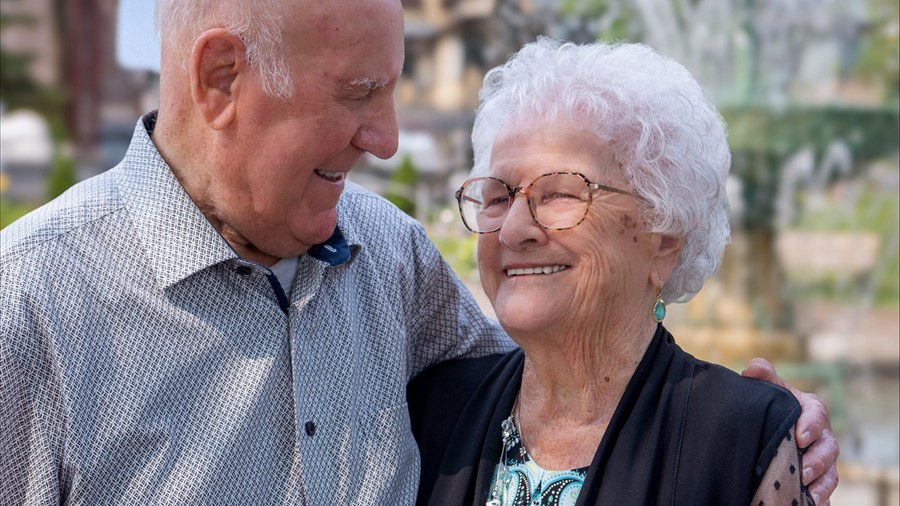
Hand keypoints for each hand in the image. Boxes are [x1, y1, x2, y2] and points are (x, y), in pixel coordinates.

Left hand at [742, 358, 839, 504]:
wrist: (772, 425)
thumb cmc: (774, 405)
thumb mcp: (770, 389)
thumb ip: (764, 375)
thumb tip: (753, 369)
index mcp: (811, 409)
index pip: (817, 413)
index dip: (811, 425)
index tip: (801, 437)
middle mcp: (821, 435)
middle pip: (828, 447)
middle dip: (817, 460)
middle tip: (804, 470)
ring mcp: (821, 458)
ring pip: (830, 472)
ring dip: (820, 482)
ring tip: (806, 488)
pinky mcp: (818, 478)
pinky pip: (825, 489)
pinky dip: (820, 496)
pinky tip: (810, 502)